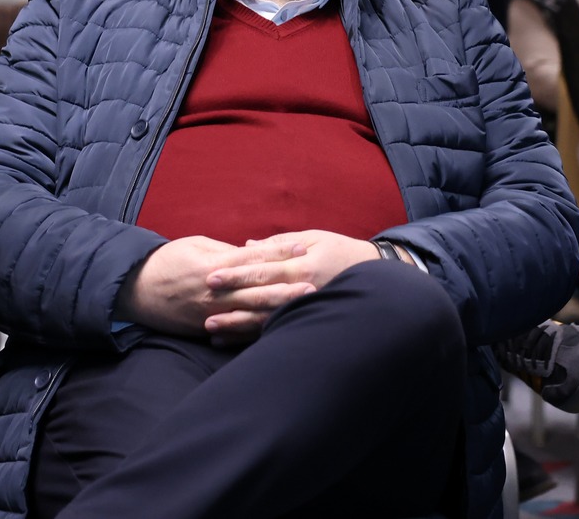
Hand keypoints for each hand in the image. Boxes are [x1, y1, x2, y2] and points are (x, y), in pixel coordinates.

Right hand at [115, 236, 315, 339]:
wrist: (135, 290)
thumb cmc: (167, 261)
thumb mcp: (196, 246)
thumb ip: (226, 252)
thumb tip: (253, 253)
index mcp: (214, 266)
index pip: (253, 259)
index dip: (279, 252)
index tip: (303, 247)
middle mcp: (215, 292)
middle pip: (258, 290)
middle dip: (287, 288)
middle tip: (315, 284)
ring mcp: (212, 314)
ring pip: (251, 313)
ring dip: (278, 310)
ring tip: (302, 307)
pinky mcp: (207, 329)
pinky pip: (236, 331)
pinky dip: (256, 329)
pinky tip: (276, 329)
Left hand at [202, 230, 395, 339]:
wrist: (376, 278)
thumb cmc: (341, 252)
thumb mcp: (314, 239)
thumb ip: (279, 244)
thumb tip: (246, 246)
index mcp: (301, 266)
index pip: (263, 271)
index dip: (236, 274)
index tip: (211, 276)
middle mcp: (301, 291)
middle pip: (260, 297)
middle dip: (230, 301)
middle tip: (203, 302)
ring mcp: (304, 311)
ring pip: (265, 320)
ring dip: (237, 325)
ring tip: (211, 327)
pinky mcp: (305, 323)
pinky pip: (275, 332)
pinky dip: (250, 337)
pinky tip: (230, 340)